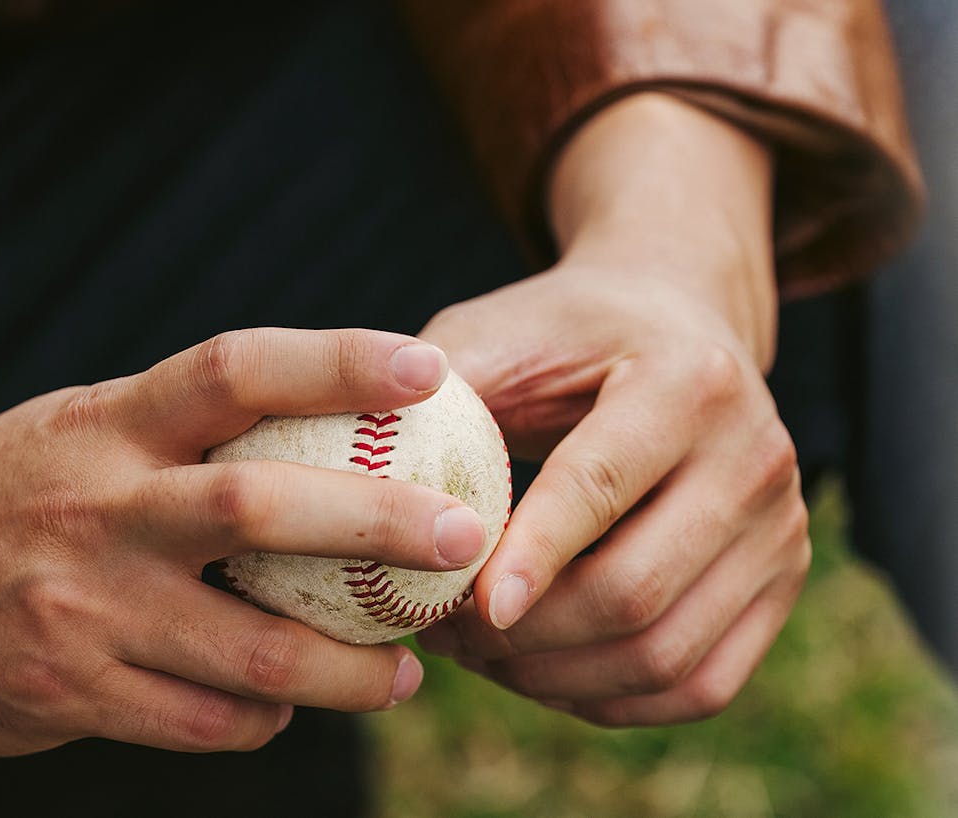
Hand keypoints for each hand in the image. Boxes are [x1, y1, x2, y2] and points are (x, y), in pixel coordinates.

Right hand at [0, 329, 487, 754]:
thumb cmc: (6, 489)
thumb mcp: (85, 429)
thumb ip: (187, 437)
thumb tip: (335, 452)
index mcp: (110, 423)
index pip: (235, 369)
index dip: (337, 362)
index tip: (426, 370)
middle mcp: (98, 506)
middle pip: (262, 509)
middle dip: (380, 526)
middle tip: (462, 540)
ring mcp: (80, 605)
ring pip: (251, 652)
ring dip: (349, 670)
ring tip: (406, 671)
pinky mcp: (63, 688)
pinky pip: (202, 722)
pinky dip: (262, 720)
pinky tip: (280, 707)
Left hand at [415, 93, 810, 725]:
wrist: (668, 324)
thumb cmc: (562, 334)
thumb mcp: (495, 333)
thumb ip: (435, 396)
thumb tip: (361, 485)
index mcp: (688, 379)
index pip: (601, 484)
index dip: (529, 556)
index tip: (463, 609)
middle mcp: (758, 456)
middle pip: (636, 590)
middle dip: (523, 636)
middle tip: (440, 634)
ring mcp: (783, 528)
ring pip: (667, 655)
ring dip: (555, 678)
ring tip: (475, 655)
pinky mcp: (783, 583)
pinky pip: (699, 684)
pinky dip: (609, 700)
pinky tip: (537, 672)